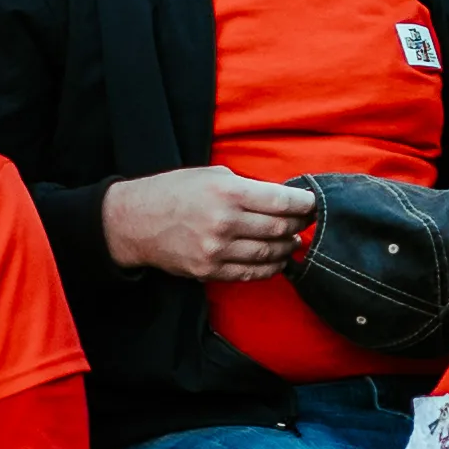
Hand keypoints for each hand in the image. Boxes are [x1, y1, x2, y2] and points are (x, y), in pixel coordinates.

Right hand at [101, 164, 314, 284]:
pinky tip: (276, 261)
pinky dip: (269, 268)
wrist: (135, 222)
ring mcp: (217, 250)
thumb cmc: (174, 192)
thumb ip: (247, 187)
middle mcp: (225, 222)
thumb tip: (282, 199)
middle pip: (280, 229)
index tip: (313, 204)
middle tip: (305, 223)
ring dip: (287, 249)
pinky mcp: (209, 271)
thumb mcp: (211, 175)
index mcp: (227, 192)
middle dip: (298, 226)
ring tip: (292, 242)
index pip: (282, 202)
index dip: (305, 205)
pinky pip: (251, 273)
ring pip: (269, 254)